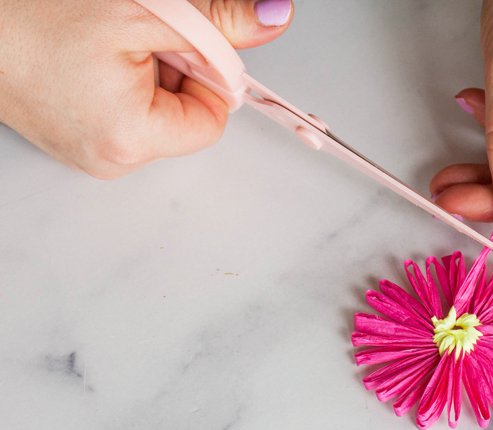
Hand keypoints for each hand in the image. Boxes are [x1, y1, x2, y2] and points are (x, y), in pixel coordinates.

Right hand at [0, 0, 292, 178]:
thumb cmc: (28, 13)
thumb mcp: (144, 10)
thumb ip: (219, 21)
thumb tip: (273, 18)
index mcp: (130, 139)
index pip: (212, 119)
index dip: (207, 74)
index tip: (183, 42)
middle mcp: (110, 160)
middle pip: (184, 116)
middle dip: (173, 69)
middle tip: (133, 36)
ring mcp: (89, 153)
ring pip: (154, 111)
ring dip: (146, 70)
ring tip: (103, 44)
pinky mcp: (73, 139)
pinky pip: (123, 111)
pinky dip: (121, 80)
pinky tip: (89, 57)